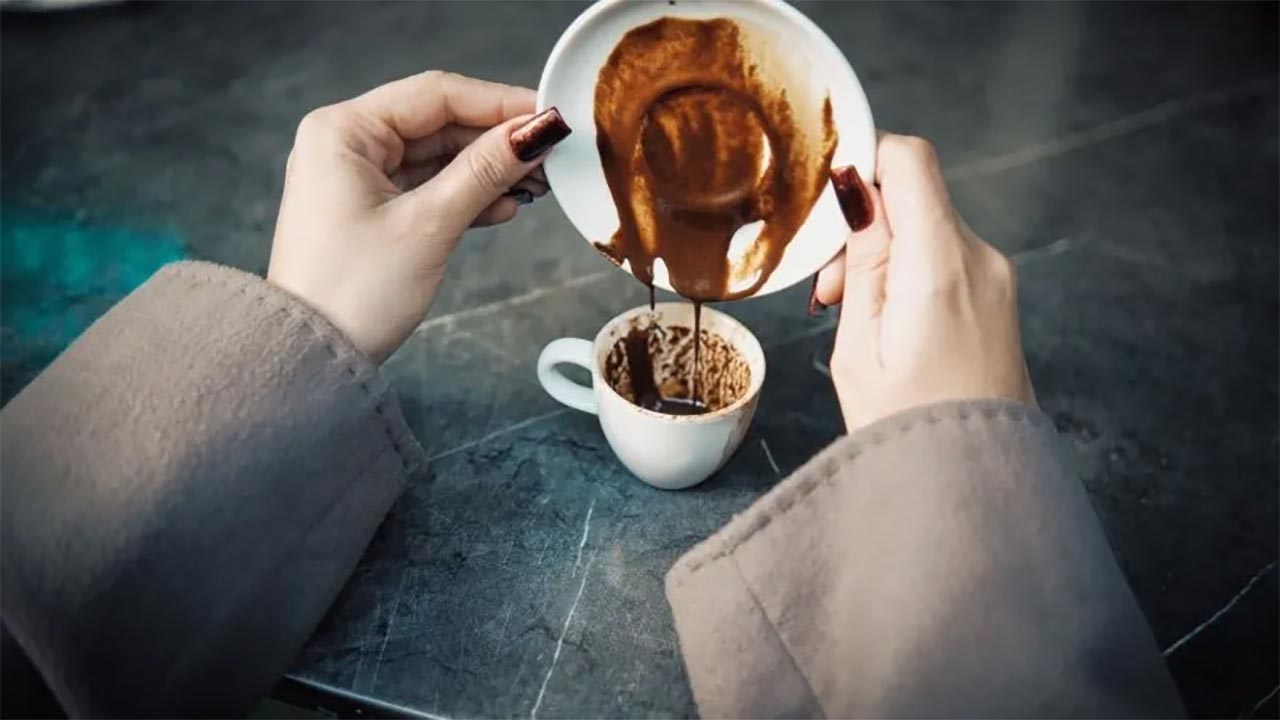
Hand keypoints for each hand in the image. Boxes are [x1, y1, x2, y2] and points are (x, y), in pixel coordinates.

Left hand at [267, 71, 569, 361]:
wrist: (313, 358)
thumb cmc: (353, 293)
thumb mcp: (429, 225)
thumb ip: (485, 171)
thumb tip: (537, 132)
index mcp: (343, 131)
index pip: (436, 94)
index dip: (499, 102)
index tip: (551, 116)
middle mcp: (345, 144)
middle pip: (439, 122)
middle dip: (497, 140)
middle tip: (553, 155)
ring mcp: (356, 178)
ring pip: (438, 157)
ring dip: (488, 170)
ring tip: (536, 185)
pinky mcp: (370, 210)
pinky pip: (428, 187)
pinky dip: (467, 195)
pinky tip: (505, 206)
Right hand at [813, 133, 1034, 431]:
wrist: (974, 485)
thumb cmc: (908, 432)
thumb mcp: (859, 347)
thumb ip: (861, 260)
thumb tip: (855, 188)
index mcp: (941, 267)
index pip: (909, 159)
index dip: (862, 160)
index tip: (824, 199)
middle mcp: (980, 260)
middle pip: (913, 193)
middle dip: (861, 225)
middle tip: (831, 291)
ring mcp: (996, 278)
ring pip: (926, 224)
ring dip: (882, 253)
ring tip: (855, 317)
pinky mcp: (997, 297)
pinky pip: (944, 255)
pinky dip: (908, 272)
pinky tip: (887, 323)